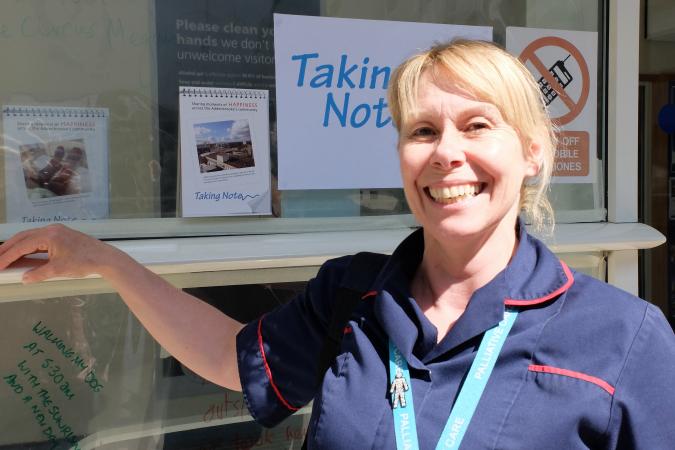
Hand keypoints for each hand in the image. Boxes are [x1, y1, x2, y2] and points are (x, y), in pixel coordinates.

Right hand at [0, 223, 115, 282]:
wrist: (106, 258)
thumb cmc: (85, 262)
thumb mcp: (59, 270)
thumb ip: (39, 274)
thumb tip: (24, 278)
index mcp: (49, 235)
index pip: (21, 246)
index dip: (6, 256)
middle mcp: (51, 230)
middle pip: (23, 238)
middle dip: (7, 248)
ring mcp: (57, 231)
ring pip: (30, 237)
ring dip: (17, 246)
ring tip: (4, 256)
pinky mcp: (61, 236)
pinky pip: (39, 240)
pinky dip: (28, 246)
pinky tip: (23, 254)